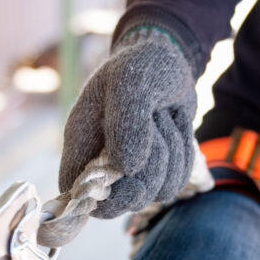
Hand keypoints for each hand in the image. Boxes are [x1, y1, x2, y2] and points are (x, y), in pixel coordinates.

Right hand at [59, 26, 196, 218]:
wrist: (168, 59)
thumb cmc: (142, 65)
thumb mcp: (132, 82)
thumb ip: (127, 123)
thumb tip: (128, 168)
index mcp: (81, 141)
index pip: (75, 190)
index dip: (100, 194)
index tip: (128, 169)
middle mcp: (102, 162)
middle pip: (124, 200)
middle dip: (151, 168)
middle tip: (156, 124)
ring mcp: (132, 170)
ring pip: (157, 192)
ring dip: (172, 153)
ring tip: (164, 117)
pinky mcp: (158, 170)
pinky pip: (177, 182)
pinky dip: (184, 154)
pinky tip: (175, 127)